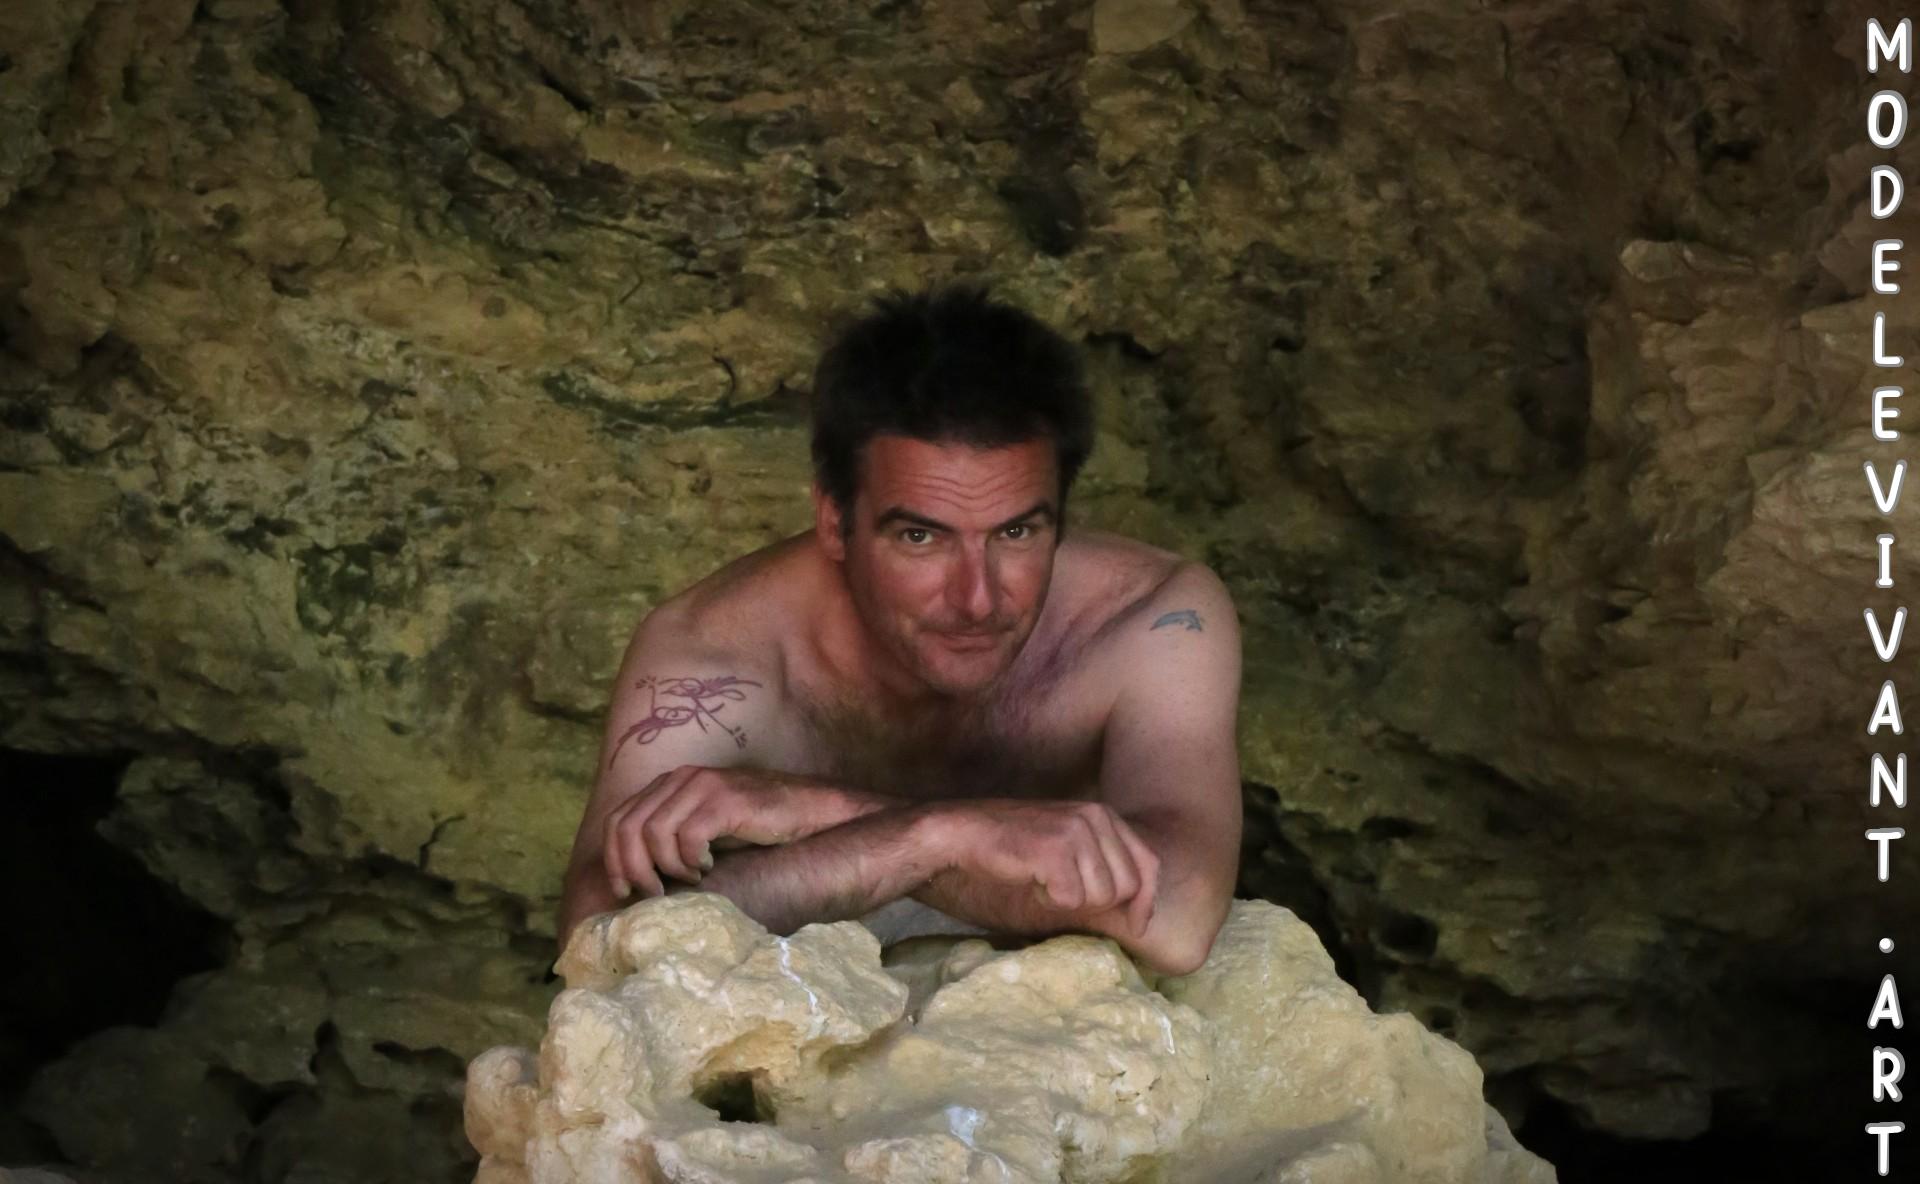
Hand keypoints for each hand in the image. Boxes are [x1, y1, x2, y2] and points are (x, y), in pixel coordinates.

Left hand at [602, 766, 843, 898]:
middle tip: (655, 892)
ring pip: (653, 832)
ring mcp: (703, 786)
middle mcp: (681, 778)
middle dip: (634, 868)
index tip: (625, 890)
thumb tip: (634, 877)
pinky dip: (691, 859)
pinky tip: (707, 867)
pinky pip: (688, 836)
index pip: (618, 819)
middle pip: (629, 827)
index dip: (614, 858)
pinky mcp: (725, 801)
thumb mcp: (702, 827)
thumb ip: (668, 838)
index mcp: (669, 784)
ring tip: (689, 878)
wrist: (806, 809)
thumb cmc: (753, 825)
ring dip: (666, 865)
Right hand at [943, 799, 1160, 938]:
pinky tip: (1033, 881)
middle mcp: (1096, 817)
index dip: (1146, 901)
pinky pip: (1071, 900)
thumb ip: (1104, 865)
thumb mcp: (1070, 845)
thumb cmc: (1016, 846)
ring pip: (1100, 897)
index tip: (1137, 925)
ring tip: (1044, 879)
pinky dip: (1050, 901)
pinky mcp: (1055, 850)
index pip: (1148, 864)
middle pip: (1126, 887)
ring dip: (1069, 900)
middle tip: (1062, 889)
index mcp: (1104, 814)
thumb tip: (1140, 914)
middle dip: (1098, 903)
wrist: (964, 834)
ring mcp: (1076, 831)